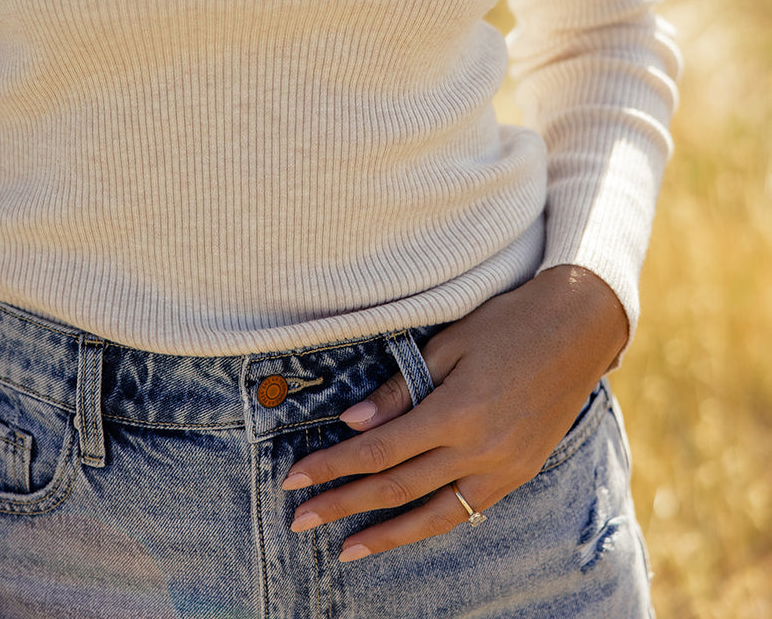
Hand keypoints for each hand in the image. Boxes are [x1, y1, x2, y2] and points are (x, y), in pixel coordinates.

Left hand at [281, 265, 628, 561]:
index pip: (380, 450)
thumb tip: (353, 423)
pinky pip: (466, 509)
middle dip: (344, 504)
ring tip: (346, 550)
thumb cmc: (508, 324)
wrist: (579, 330)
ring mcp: (503, 468)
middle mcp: (480, 449)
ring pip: (433, 514)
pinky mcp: (519, 473)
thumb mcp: (449, 343)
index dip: (333, 467)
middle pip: (397, 487)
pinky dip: (431, 522)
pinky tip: (404, 530)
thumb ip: (401, 389)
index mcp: (457, 411)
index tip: (295, 479)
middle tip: (299, 520)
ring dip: (385, 535)